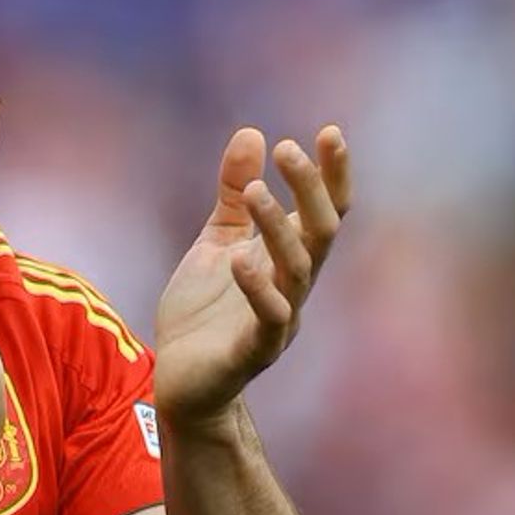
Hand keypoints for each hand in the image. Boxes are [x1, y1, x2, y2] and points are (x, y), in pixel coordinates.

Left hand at [152, 126, 351, 426]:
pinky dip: (257, 288)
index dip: (331, 175)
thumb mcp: (215, 241)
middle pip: (321, 233)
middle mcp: (292, 287)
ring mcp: (278, 320)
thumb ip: (232, 195)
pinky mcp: (253, 351)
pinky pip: (268, 319)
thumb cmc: (204, 313)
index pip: (324, 211)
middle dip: (310, 190)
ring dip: (279, 228)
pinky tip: (239, 260)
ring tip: (255, 189)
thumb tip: (251, 132)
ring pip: (297, 270)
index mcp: (286, 259)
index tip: (330, 132)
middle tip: (288, 150)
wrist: (182, 381)